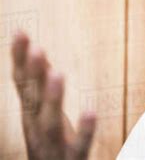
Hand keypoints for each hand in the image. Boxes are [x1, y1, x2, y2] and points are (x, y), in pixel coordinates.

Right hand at [11, 30, 95, 159]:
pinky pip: (79, 146)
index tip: (20, 32)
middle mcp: (36, 129)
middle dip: (33, 75)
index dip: (19, 59)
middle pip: (32, 100)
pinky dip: (84, 130)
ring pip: (49, 123)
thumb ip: (42, 86)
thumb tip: (40, 55)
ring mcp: (52, 147)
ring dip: (52, 98)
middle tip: (36, 49)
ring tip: (58, 74)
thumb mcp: (43, 113)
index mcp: (31, 115)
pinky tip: (91, 112)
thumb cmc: (50, 145)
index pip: (21, 83)